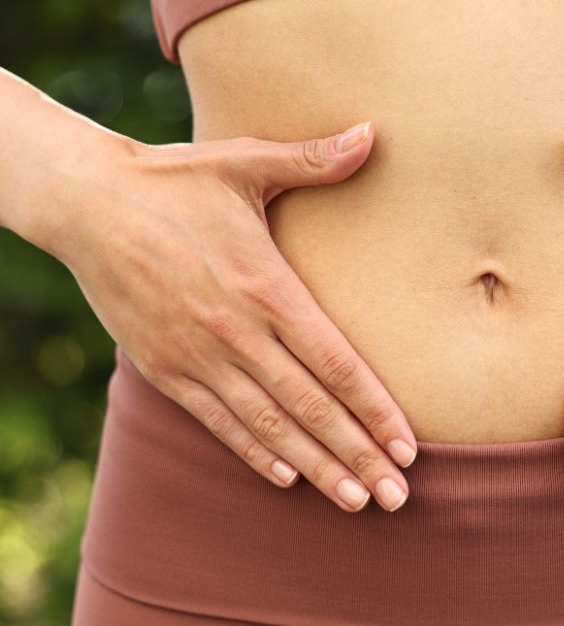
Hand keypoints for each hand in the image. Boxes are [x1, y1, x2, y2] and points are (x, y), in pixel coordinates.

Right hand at [60, 121, 417, 512]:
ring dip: (314, 466)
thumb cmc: (175, 180)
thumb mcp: (243, 162)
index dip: (374, 408)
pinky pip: (216, 421)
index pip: (334, 362)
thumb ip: (312, 159)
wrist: (86, 202)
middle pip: (309, 406)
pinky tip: (284, 477)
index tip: (407, 446)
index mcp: (264, 285)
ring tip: (354, 500)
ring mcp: (196, 355)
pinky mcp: (164, 367)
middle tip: (396, 497)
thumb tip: (374, 134)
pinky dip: (252, 451)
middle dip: (357, 454)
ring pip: (267, 425)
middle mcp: (235, 331)